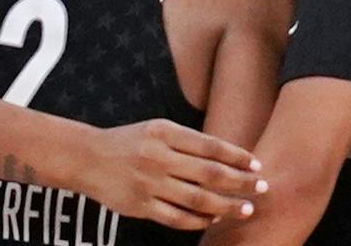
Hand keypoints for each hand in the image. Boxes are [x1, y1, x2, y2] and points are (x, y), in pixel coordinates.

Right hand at [76, 118, 265, 231]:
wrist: (87, 157)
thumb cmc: (131, 141)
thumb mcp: (158, 130)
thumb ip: (188, 142)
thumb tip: (228, 159)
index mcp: (165, 132)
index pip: (211, 146)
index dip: (238, 156)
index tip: (257, 164)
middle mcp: (159, 157)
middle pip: (209, 174)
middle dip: (241, 182)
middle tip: (262, 188)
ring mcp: (149, 184)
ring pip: (197, 200)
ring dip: (226, 206)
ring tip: (246, 209)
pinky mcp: (140, 206)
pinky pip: (177, 218)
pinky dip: (199, 220)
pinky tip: (214, 219)